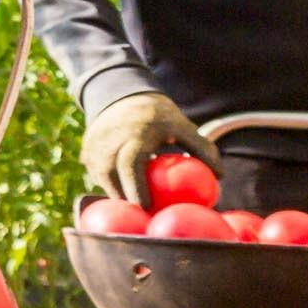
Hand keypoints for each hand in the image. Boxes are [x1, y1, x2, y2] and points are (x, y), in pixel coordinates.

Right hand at [82, 90, 214, 202]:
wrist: (120, 93)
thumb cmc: (157, 115)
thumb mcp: (182, 125)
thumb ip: (202, 148)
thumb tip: (221, 176)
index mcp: (133, 134)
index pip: (130, 165)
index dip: (135, 188)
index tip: (147, 207)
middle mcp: (108, 141)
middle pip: (111, 177)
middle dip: (124, 199)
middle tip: (142, 215)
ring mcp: (93, 146)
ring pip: (102, 179)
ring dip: (117, 193)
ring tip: (134, 206)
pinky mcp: (86, 151)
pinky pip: (97, 175)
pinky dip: (110, 185)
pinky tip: (124, 193)